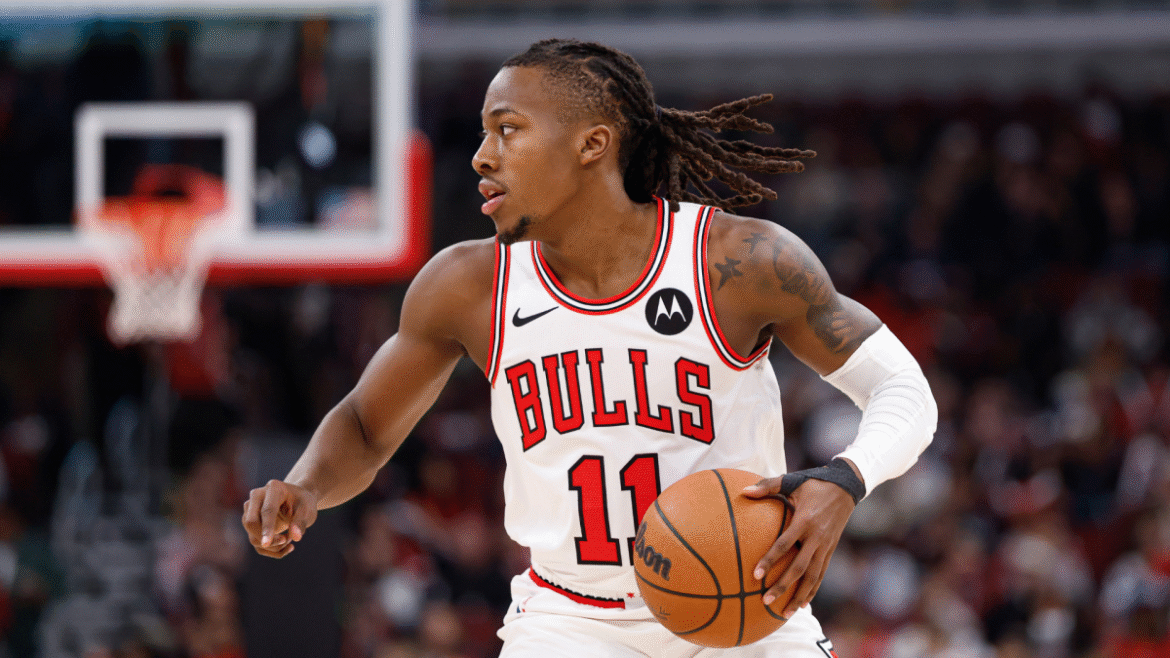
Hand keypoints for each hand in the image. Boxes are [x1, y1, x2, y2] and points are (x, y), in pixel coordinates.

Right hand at [242, 479, 318, 558]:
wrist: (296, 500)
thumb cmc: (302, 503)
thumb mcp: (308, 509)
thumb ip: (301, 522)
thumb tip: (296, 537)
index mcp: (273, 488)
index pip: (267, 511)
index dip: (267, 528)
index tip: (266, 543)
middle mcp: (257, 496)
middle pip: (251, 523)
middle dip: (268, 539)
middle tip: (287, 541)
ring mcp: (249, 509)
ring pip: (252, 536)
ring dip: (272, 546)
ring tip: (289, 539)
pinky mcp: (249, 522)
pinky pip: (256, 542)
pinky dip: (270, 550)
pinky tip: (286, 547)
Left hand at [741, 471, 856, 617]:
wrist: (847, 486)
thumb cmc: (814, 482)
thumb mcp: (792, 480)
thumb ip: (767, 486)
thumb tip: (743, 492)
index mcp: (805, 520)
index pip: (784, 544)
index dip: (770, 560)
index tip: (756, 575)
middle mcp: (817, 536)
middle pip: (799, 567)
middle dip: (783, 586)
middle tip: (765, 601)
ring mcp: (826, 545)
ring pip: (813, 577)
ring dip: (799, 596)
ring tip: (785, 613)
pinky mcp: (831, 550)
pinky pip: (821, 574)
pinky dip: (812, 590)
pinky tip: (803, 604)